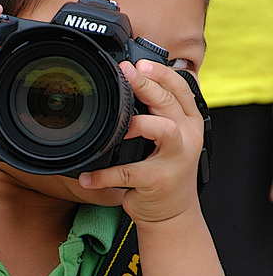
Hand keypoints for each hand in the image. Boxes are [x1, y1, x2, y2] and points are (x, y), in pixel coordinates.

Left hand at [79, 60, 203, 226]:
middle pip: (170, 102)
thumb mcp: (169, 136)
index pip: (181, 88)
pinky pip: (128, 173)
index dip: (161, 73)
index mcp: (188, 121)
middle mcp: (187, 136)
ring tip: (121, 126)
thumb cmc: (165, 168)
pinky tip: (87, 177)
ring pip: (164, 130)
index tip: (140, 63)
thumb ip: (156, 112)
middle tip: (126, 73)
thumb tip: (129, 82)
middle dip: (148, 85)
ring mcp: (176, 158)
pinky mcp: (159, 180)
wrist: (174, 212)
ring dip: (141, 123)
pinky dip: (104, 175)